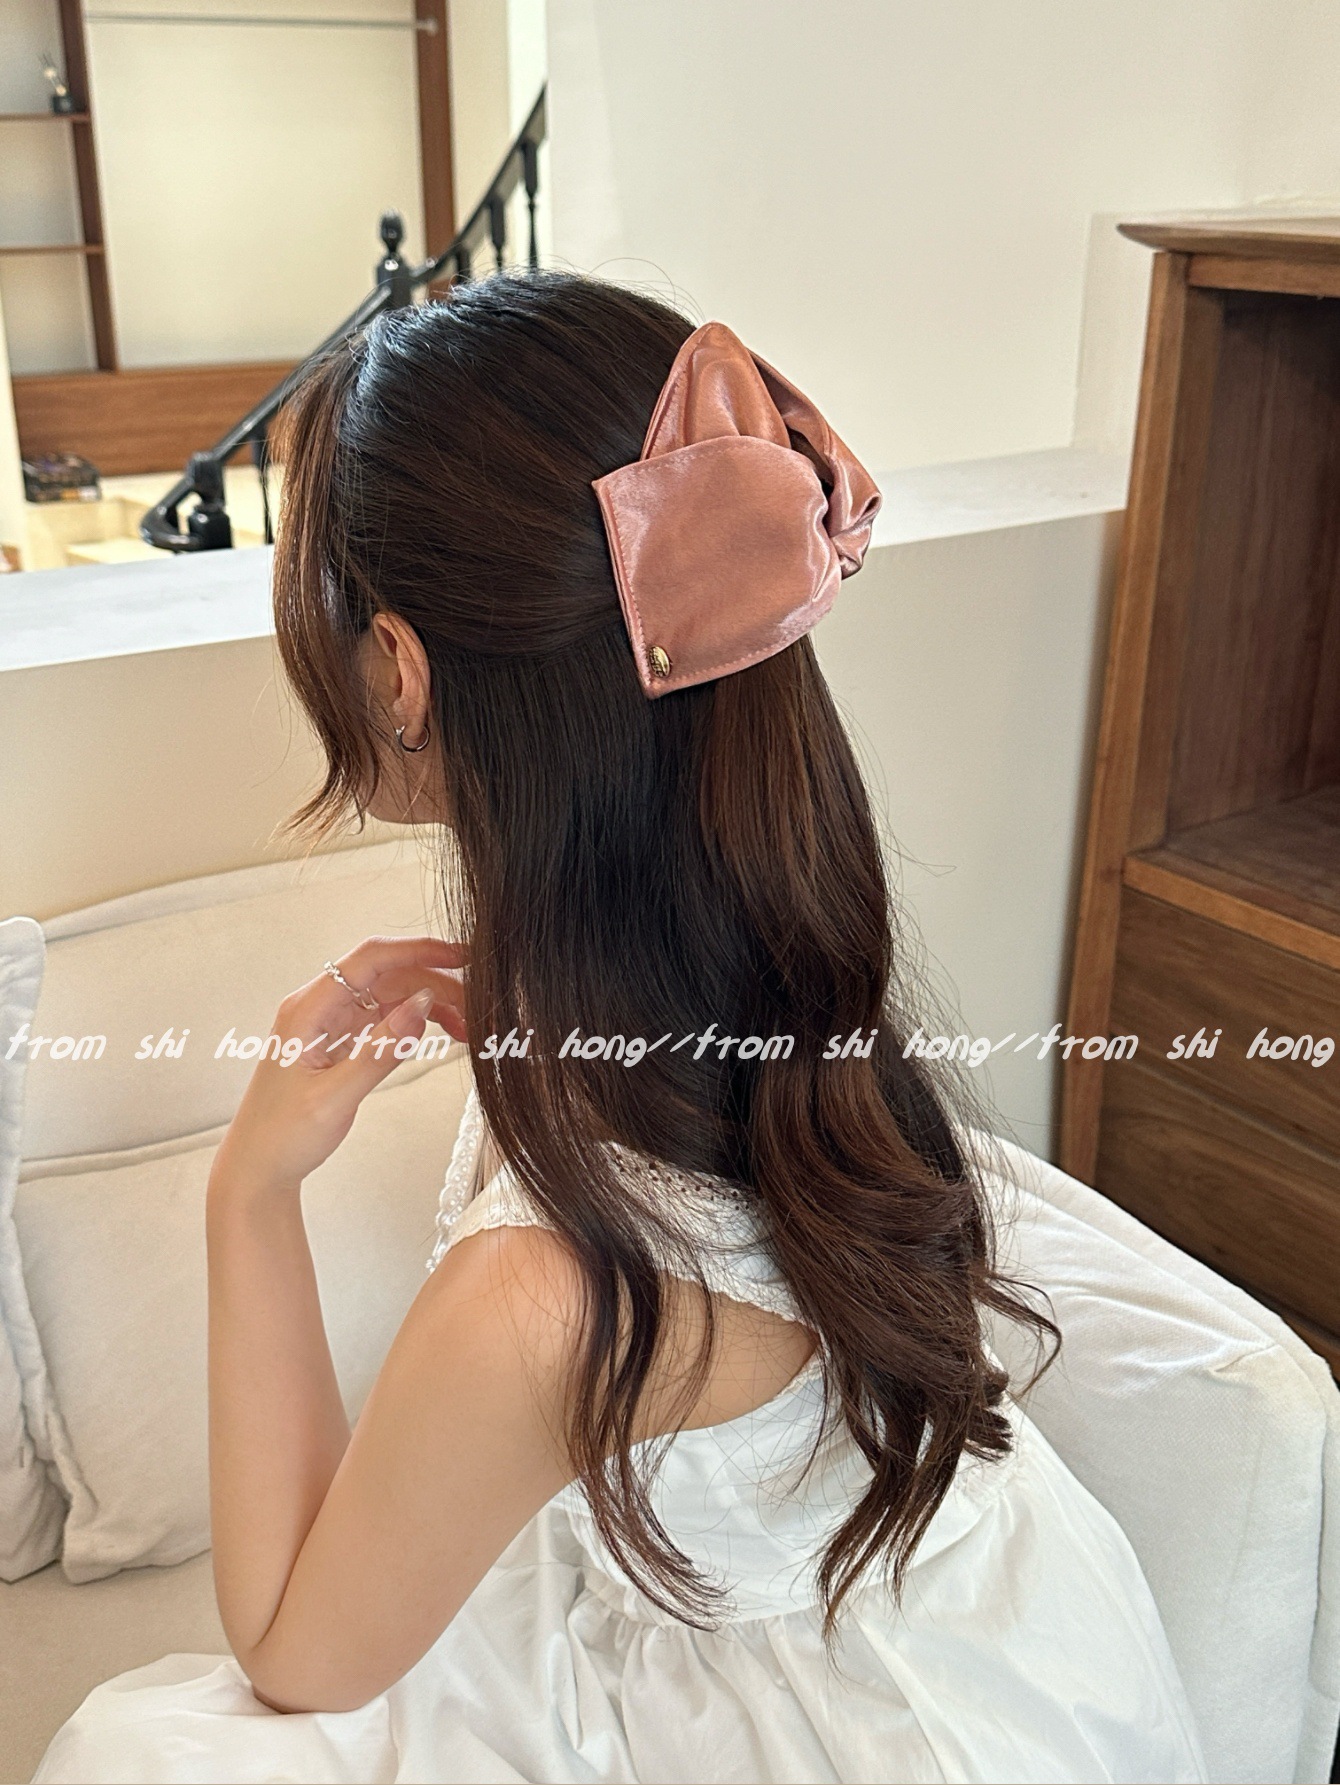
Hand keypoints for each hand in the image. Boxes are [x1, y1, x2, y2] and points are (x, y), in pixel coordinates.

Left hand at [210, 937, 467, 1197]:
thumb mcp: (334, 1098)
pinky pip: (386, 1020)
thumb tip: (421, 1007)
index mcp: (308, 1010)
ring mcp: (331, 1025)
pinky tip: (444, 1033)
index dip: (418, 950)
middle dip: (435, 983)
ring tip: (467, 1025)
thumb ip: (379, 1052)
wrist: (258, 1168)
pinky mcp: (342, 1043)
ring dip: (431, 1004)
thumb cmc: (281, 1136)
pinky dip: (417, 1023)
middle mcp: (319, 1009)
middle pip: (388, 975)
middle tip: (476, 1005)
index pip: (369, 960)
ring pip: (392, 996)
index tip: (460, 956)